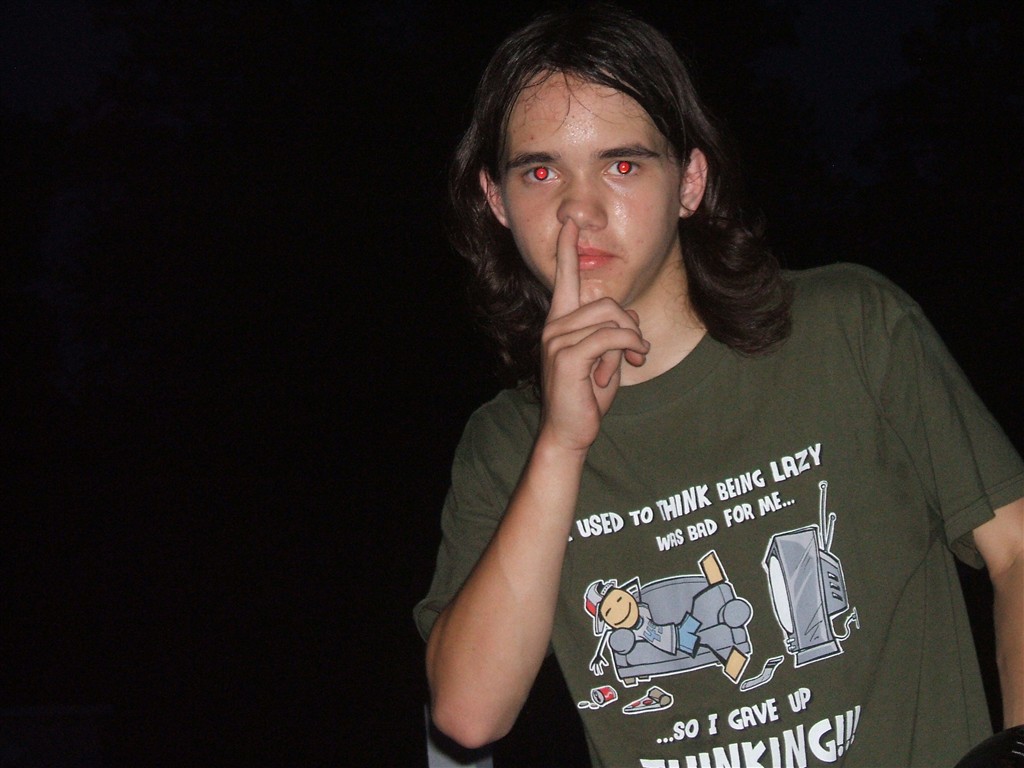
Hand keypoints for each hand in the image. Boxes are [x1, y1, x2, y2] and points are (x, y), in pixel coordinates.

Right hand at [538, 219, 648, 451]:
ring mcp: (556, 340)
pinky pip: (611, 337)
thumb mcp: (605, 357)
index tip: (569, 224)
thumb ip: (613, 332)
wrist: (569, 431)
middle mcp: (554, 327)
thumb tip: (631, 321)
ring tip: (628, 363)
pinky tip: (627, 365)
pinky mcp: (567, 357)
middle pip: (607, 302)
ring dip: (631, 341)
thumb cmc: (587, 395)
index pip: (564, 280)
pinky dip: (628, 347)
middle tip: (636, 352)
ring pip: (611, 318)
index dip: (567, 251)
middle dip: (630, 326)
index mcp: (560, 323)